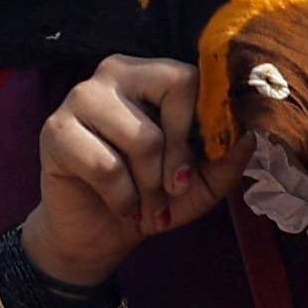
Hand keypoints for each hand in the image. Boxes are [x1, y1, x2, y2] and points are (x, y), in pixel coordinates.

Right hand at [18, 54, 238, 286]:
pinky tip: (121, 207)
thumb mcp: (200, 182)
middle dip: (177, 155)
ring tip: (146, 207)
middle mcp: (114, 73)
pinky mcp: (55, 130)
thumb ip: (227, 157)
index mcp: (152, 74)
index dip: (199, 127)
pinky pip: (106, 166)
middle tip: (171, 190)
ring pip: (142, 137)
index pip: (190, 77)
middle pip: (171, 94)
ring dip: (151, 187)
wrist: (98, 234)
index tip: (194, 168)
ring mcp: (80, 97)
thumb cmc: (150, 196)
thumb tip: (253, 134)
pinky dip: (123, 198)